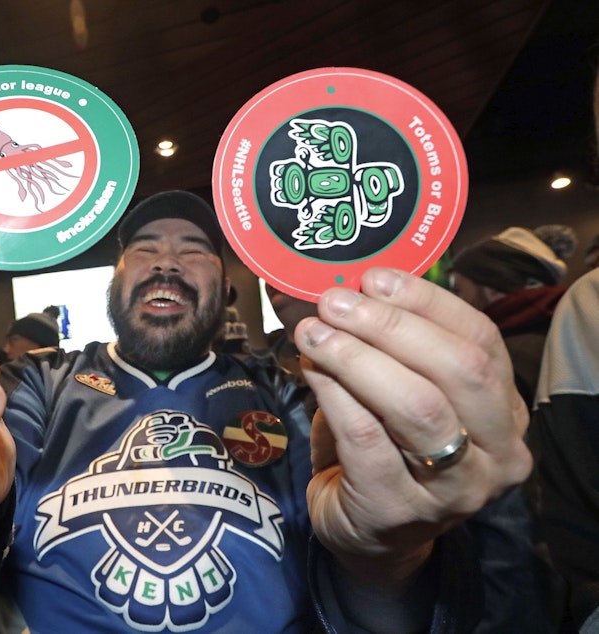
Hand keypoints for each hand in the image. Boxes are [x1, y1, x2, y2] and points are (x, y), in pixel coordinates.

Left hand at [296, 268, 530, 582]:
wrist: (366, 532)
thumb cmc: (385, 450)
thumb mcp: (400, 392)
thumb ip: (388, 346)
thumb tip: (341, 288)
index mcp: (504, 412)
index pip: (481, 340)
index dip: (426, 302)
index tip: (374, 277)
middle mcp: (497, 454)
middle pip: (457, 369)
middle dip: (389, 326)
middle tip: (333, 303)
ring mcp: (455, 490)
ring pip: (416, 405)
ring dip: (357, 357)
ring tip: (314, 333)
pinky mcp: (401, 510)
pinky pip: (367, 438)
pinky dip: (334, 395)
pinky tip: (310, 370)